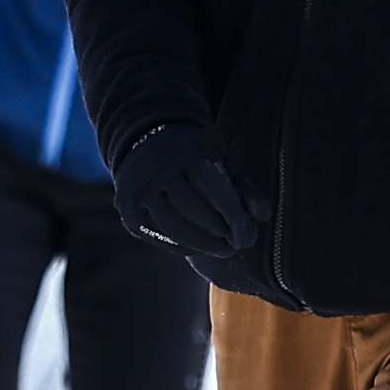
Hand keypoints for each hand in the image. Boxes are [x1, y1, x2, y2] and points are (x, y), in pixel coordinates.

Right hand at [111, 122, 260, 265]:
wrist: (146, 139)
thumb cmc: (195, 152)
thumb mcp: (220, 159)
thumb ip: (243, 187)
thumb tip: (262, 216)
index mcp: (185, 152)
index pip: (214, 190)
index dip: (234, 216)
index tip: (248, 234)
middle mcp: (156, 169)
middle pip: (193, 211)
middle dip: (218, 233)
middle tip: (236, 245)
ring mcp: (137, 189)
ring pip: (173, 226)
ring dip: (200, 244)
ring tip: (220, 250)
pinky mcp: (127, 209)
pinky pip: (156, 234)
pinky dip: (179, 245)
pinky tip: (196, 248)